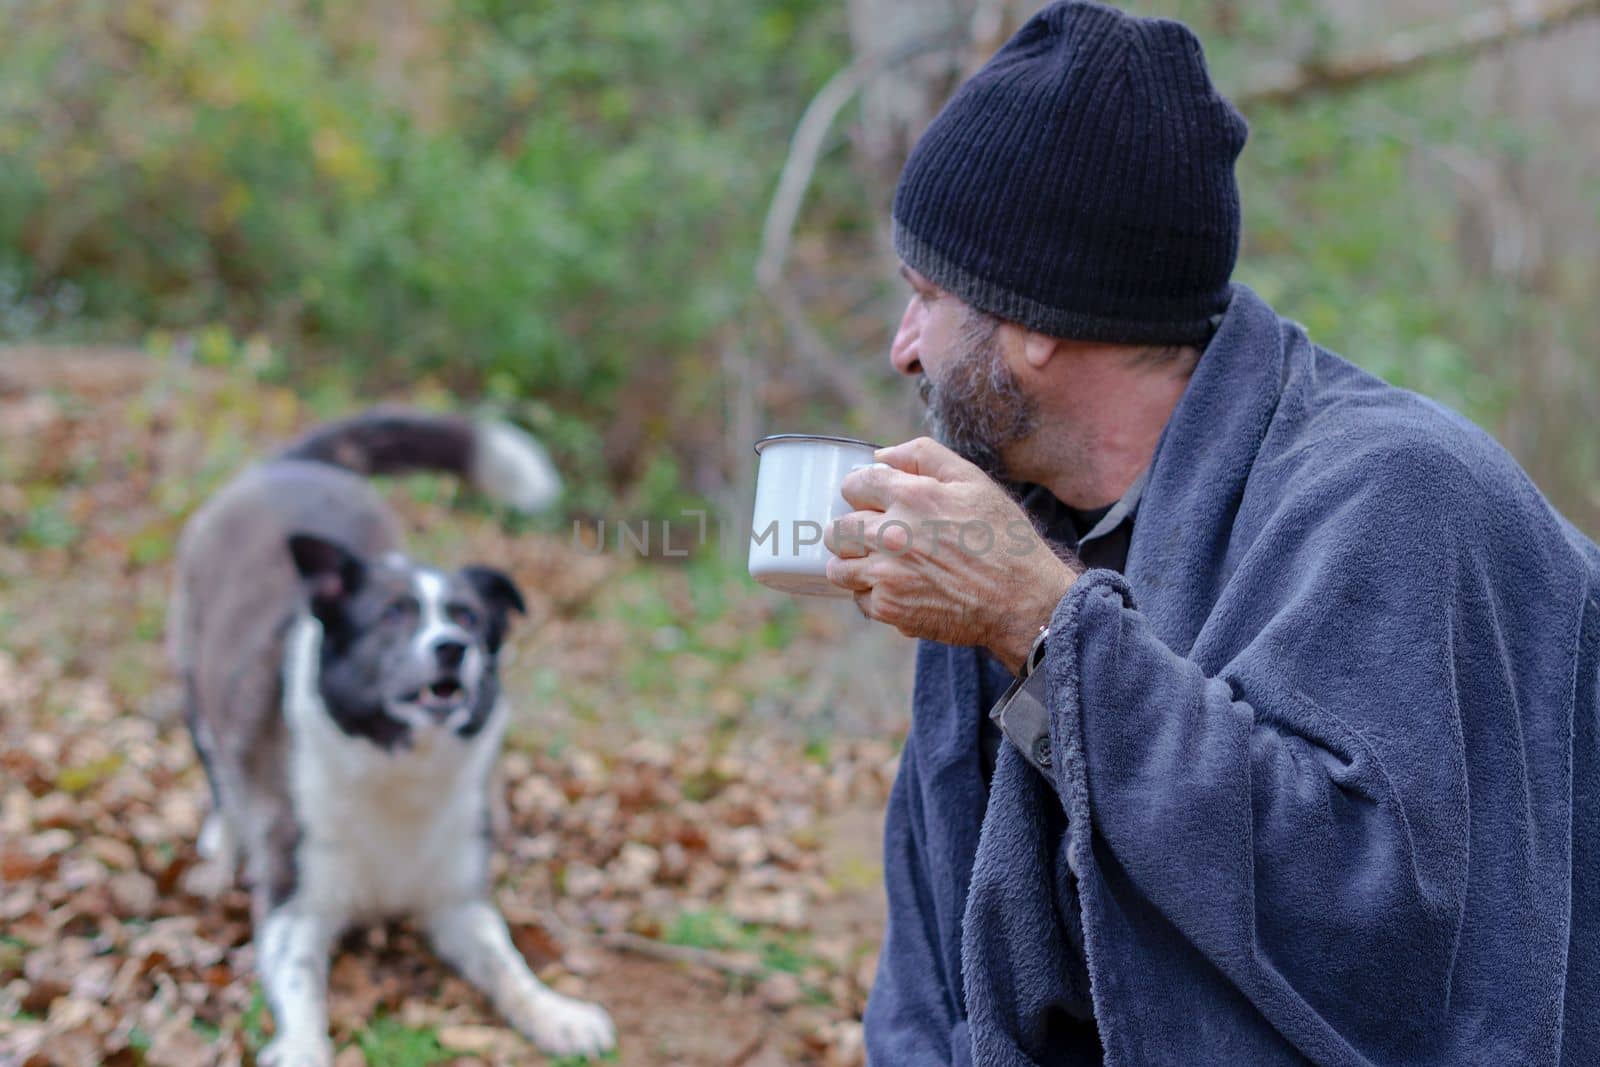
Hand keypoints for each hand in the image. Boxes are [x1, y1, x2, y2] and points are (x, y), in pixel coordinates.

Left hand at [823, 437, 1079, 671]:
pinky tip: (902, 591)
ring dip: (854, 565)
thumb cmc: (1003, 538)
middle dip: (852, 530)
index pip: (853, 485)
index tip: (872, 502)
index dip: (861, 492)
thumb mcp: (973, 480)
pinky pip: (860, 600)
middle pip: (838, 529)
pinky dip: (875, 597)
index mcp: (911, 496)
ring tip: (883, 566)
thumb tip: (880, 455)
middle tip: (876, 537)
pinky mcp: (890, 609)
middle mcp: (891, 534)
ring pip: (838, 568)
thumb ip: (923, 456)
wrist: (1022, 600)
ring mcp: (887, 574)